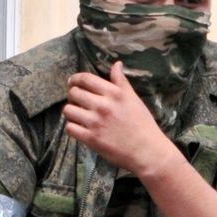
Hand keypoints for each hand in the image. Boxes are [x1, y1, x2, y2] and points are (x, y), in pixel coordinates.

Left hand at [64, 62, 180, 176]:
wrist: (148, 152)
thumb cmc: (144, 125)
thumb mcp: (134, 100)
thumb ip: (122, 82)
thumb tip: (117, 64)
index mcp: (114, 94)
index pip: (86, 79)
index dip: (76, 79)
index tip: (74, 83)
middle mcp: (103, 106)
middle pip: (74, 93)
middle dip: (74, 96)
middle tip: (79, 102)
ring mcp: (95, 122)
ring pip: (68, 110)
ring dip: (72, 112)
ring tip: (79, 115)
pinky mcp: (91, 138)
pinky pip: (70, 128)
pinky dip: (73, 128)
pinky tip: (80, 128)